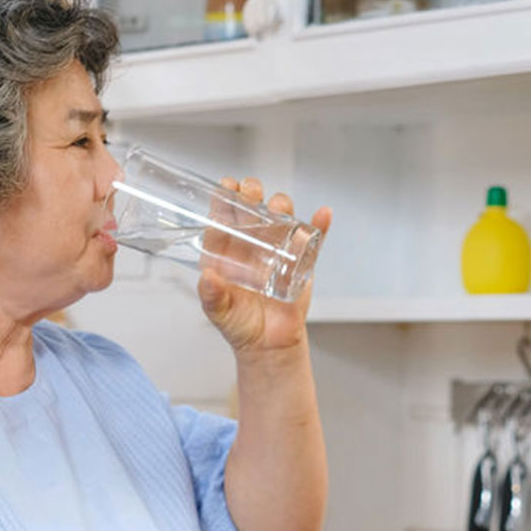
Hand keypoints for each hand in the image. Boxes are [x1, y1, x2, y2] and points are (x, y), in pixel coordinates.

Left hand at [198, 176, 332, 355]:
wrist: (269, 344)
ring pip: (280, 219)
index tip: (226, 186)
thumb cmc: (240, 325)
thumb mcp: (219, 312)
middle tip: (251, 191)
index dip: (224, 200)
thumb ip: (212, 296)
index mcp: (227, 253)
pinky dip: (319, 225)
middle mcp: (251, 246)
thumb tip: (208, 277)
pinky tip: (322, 214)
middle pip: (252, 211)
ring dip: (281, 205)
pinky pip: (312, 240)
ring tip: (279, 205)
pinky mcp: (301, 262)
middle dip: (251, 195)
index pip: (223, 220)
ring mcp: (277, 250)